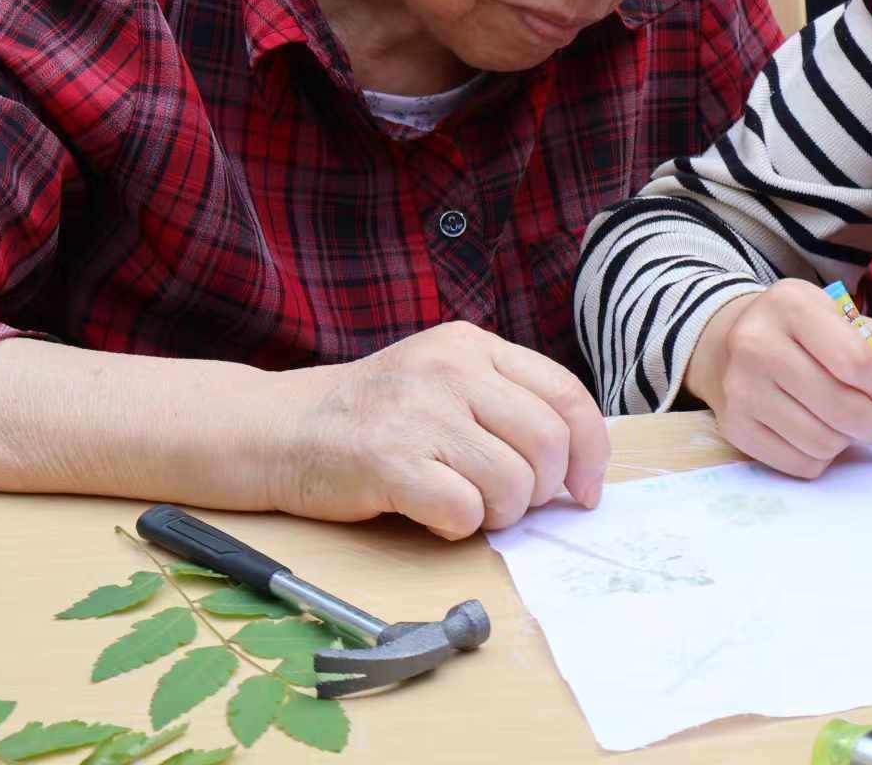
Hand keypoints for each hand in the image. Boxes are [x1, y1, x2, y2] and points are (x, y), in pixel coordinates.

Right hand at [265, 322, 610, 539]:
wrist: (280, 429)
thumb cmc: (376, 414)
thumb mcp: (444, 378)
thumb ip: (505, 401)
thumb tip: (577, 462)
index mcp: (473, 345)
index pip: (566, 394)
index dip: (591, 449)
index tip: (586, 488)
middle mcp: (451, 370)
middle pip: (549, 443)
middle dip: (543, 489)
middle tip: (514, 503)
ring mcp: (420, 413)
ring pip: (513, 483)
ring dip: (501, 512)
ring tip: (469, 505)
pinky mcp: (390, 462)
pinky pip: (466, 511)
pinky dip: (460, 527)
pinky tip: (434, 512)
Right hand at [686, 280, 871, 478]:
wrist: (735, 344)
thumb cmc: (810, 336)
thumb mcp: (857, 324)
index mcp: (792, 305)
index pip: (854, 362)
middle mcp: (756, 343)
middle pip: (840, 407)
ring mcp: (739, 388)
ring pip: (822, 442)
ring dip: (848, 441)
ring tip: (845, 423)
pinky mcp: (734, 427)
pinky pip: (800, 464)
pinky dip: (822, 457)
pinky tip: (818, 432)